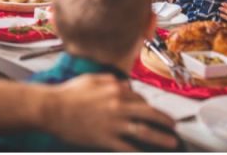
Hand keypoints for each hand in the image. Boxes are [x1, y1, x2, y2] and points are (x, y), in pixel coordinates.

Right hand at [46, 74, 177, 150]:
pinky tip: (145, 153)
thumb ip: (110, 80)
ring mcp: (113, 124)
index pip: (139, 98)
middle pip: (149, 114)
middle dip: (165, 121)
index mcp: (114, 90)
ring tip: (171, 142)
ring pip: (144, 131)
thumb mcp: (91, 79)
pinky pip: (128, 147)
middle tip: (173, 126)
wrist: (52, 108)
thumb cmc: (69, 93)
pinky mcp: (106, 139)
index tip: (151, 110)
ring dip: (161, 138)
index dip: (148, 105)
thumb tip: (125, 84)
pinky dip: (139, 152)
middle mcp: (118, 106)